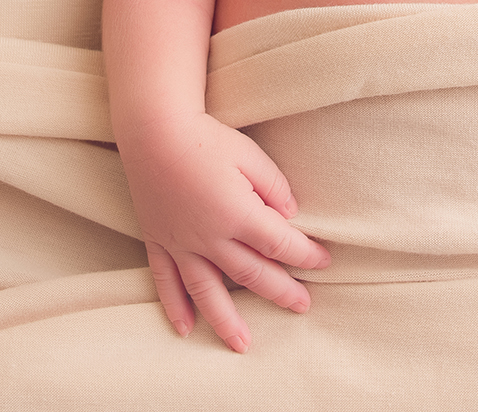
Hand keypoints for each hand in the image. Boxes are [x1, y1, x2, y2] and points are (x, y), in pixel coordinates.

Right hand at [119, 112, 331, 351]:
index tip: (323, 261)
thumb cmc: (207, 138)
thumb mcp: (250, 154)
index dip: (305, 254)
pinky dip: (175, 307)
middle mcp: (210, 237)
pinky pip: (166, 282)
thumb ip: (274, 185)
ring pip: (207, 291)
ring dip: (227, 320)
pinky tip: (186, 328)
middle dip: (281, 291)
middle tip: (302, 305)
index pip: (280, 243)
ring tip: (243, 344)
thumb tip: (291, 214)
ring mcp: (182, 243)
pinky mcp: (159, 241)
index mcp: (238, 213)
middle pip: (251, 273)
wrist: (154, 133)